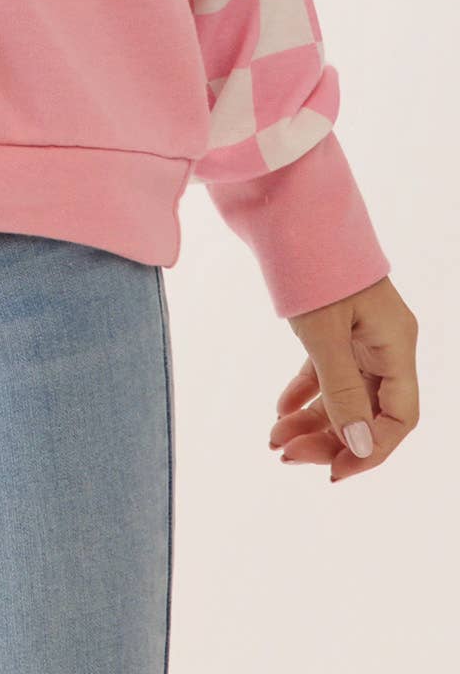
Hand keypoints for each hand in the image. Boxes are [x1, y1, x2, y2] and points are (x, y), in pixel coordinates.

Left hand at [270, 275, 418, 480]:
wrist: (285, 203)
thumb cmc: (310, 260)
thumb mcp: (323, 331)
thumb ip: (342, 389)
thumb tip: (358, 448)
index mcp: (396, 343)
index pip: (398, 416)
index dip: (370, 449)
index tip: (332, 470)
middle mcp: (384, 341)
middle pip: (369, 409)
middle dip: (331, 438)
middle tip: (286, 456)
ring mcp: (359, 332)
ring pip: (345, 393)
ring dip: (313, 420)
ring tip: (274, 442)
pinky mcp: (333, 324)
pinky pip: (326, 371)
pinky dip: (305, 392)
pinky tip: (280, 411)